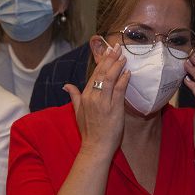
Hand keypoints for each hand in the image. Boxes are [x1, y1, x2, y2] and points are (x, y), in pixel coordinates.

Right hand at [65, 43, 128, 157]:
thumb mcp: (77, 112)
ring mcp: (103, 102)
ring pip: (111, 78)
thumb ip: (74, 96)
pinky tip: (128, 72)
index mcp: (85, 96)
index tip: (108, 52)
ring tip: (123, 56)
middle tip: (117, 48)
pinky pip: (120, 90)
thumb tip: (66, 85)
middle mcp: (93, 96)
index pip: (94, 74)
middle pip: (102, 73)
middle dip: (110, 59)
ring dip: (118, 65)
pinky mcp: (114, 108)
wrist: (95, 147)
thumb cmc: (89, 131)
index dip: (102, 62)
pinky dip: (124, 79)